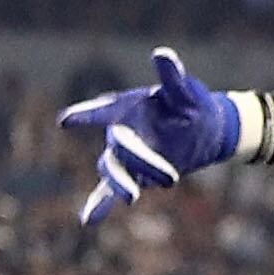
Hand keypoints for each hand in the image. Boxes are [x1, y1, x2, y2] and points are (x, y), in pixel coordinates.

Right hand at [64, 49, 265, 223]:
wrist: (206, 130)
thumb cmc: (193, 105)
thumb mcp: (187, 92)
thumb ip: (173, 77)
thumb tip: (162, 54)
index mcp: (128, 107)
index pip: (104, 110)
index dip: (86, 115)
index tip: (66, 121)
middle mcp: (122, 131)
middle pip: (119, 146)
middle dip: (138, 159)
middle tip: (169, 177)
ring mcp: (125, 154)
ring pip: (113, 170)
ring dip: (121, 184)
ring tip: (132, 198)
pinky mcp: (134, 174)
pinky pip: (109, 191)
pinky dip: (99, 204)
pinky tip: (87, 220)